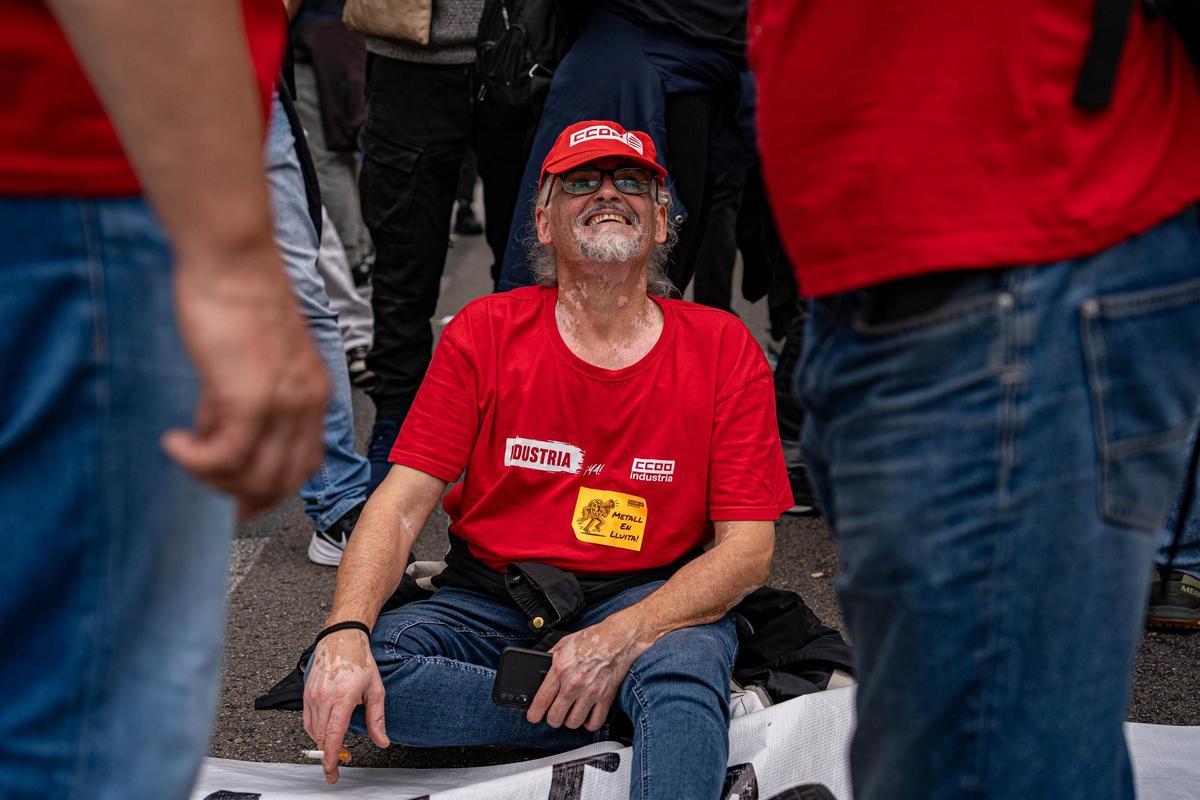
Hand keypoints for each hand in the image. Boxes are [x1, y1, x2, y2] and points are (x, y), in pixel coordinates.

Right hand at [160, 245, 328, 517]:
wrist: (234, 260)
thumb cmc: (237, 296)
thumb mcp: (250, 358)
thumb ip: (240, 398)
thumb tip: (214, 432)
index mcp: (315, 394)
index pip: (304, 464)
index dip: (271, 489)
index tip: (239, 498)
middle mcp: (307, 404)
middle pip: (281, 480)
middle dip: (239, 492)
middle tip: (204, 481)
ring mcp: (283, 404)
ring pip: (253, 476)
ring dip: (213, 478)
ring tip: (186, 454)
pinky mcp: (250, 398)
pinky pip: (225, 457)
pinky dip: (195, 461)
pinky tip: (175, 443)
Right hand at [303, 629, 389, 783]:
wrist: (341, 639)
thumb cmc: (360, 662)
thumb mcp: (376, 690)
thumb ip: (377, 719)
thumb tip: (382, 741)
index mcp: (343, 697)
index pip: (333, 735)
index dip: (332, 757)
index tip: (333, 771)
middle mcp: (324, 697)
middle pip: (321, 737)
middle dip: (330, 753)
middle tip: (343, 758)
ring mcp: (312, 696)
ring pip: (313, 731)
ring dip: (323, 742)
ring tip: (337, 745)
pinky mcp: (306, 694)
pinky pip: (307, 721)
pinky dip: (316, 731)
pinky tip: (326, 731)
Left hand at [526, 612, 649, 731]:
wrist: (617, 639)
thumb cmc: (591, 640)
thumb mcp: (563, 644)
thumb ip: (550, 659)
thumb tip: (539, 671)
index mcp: (560, 670)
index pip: (541, 701)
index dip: (534, 714)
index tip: (533, 716)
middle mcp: (573, 684)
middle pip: (555, 717)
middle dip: (552, 718)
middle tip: (554, 714)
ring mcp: (590, 692)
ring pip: (573, 723)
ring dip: (570, 721)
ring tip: (570, 713)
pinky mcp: (605, 698)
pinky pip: (595, 722)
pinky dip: (589, 723)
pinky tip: (586, 716)